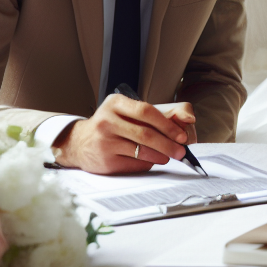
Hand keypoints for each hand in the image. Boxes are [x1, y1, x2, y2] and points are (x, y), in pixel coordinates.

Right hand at [53, 94, 191, 173]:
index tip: (181, 135)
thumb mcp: (126, 112)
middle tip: (181, 151)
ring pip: (141, 150)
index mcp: (115, 103)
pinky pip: (133, 163)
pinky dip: (147, 163)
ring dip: (160, 155)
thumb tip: (187, 121)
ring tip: (169, 156)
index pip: (146, 111)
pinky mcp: (104, 159)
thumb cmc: (111, 125)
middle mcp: (107, 120)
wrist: (80, 143)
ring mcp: (104, 141)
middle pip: (145, 134)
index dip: (167, 124)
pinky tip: (152, 161)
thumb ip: (154, 114)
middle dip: (168, 144)